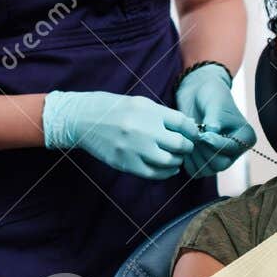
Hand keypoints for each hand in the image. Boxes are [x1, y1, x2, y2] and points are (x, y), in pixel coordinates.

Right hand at [43, 91, 200, 178]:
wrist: (83, 119)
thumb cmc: (114, 109)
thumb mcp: (140, 103)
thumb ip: (164, 115)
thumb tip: (189, 126)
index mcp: (149, 111)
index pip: (183, 123)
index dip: (193, 131)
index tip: (193, 134)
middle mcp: (144, 129)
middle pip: (180, 144)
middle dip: (187, 147)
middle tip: (185, 148)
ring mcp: (134, 148)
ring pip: (169, 162)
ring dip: (177, 161)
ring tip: (175, 158)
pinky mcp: (126, 163)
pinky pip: (153, 173)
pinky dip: (165, 172)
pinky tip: (167, 168)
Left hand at [175, 63, 255, 176]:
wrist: (198, 95)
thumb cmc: (211, 95)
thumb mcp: (215, 103)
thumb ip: (214, 120)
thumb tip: (211, 134)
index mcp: (245, 138)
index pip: (231, 149)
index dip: (214, 142)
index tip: (203, 131)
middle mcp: (234, 152)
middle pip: (219, 164)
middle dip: (203, 150)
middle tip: (194, 134)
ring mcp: (220, 158)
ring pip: (207, 170)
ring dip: (194, 154)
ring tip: (188, 137)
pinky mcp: (205, 162)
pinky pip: (195, 171)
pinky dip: (187, 160)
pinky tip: (185, 144)